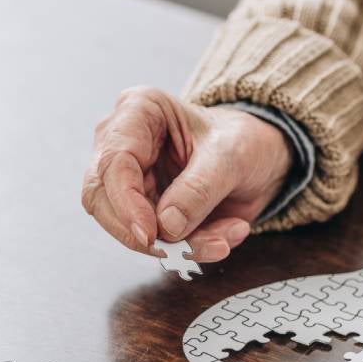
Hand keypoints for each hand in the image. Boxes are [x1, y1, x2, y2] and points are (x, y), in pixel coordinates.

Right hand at [82, 87, 292, 261]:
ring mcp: (130, 180)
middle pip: (102, 199)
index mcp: (138, 111)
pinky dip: (189, 248)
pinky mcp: (144, 209)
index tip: (151, 234)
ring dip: (176, 245)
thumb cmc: (242, 139)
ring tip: (222, 241)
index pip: (113, 162)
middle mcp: (124, 143)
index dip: (126, 203)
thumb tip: (166, 225)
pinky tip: (224, 237)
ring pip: (128, 227)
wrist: (260, 157)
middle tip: (182, 251)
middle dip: (143, 233)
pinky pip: (155, 241)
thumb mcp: (231, 156)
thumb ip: (199, 188)